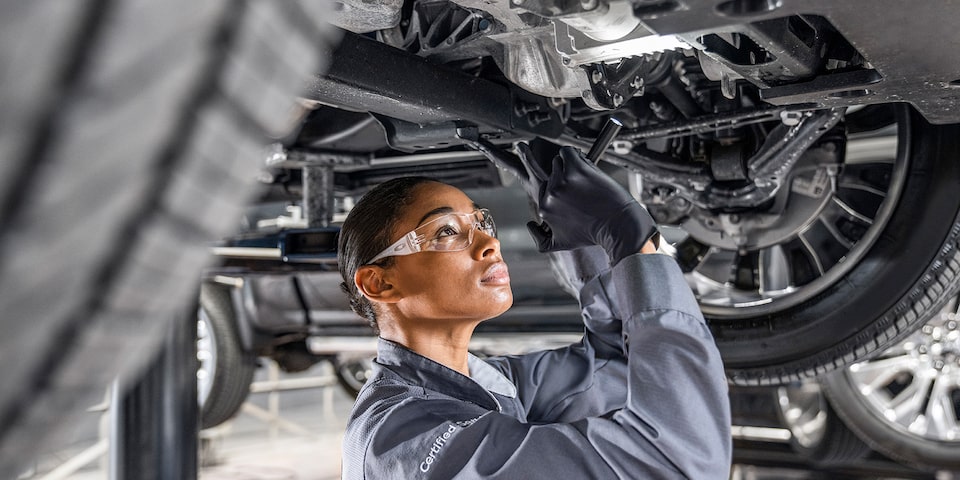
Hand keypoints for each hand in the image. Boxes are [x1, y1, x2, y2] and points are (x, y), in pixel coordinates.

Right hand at [516, 144, 658, 265]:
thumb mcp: (562, 244)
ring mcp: (562, 181)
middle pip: (551, 175)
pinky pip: (567, 151)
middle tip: (581, 185)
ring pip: (558, 162)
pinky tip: (582, 160)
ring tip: (584, 176)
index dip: (559, 189)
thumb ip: (541, 240)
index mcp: (545, 209)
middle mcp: (550, 195)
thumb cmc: (595, 234)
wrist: (619, 226)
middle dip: (564, 178)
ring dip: (569, 165)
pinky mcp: (577, 170)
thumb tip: (530, 226)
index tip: (571, 191)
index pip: (544, 190)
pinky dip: (574, 153)